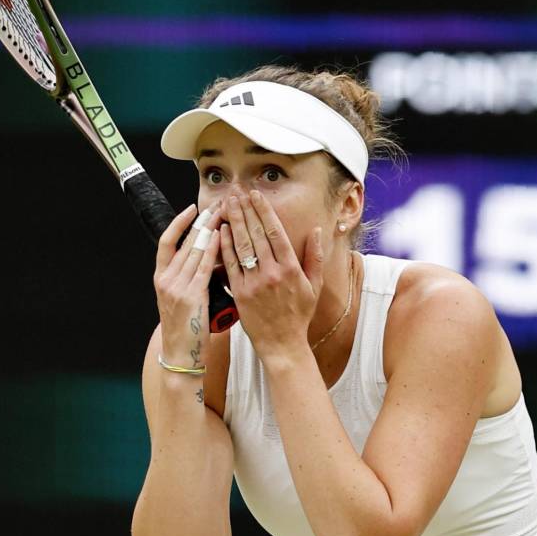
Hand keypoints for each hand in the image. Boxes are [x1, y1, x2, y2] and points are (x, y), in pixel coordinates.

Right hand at [153, 202, 221, 368]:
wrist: (181, 355)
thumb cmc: (187, 330)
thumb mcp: (181, 300)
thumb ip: (189, 279)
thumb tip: (206, 258)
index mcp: (161, 278)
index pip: (166, 242)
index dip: (178, 223)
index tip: (191, 209)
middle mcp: (166, 279)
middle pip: (184, 242)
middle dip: (201, 221)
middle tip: (216, 205)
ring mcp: (176, 287)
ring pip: (194, 250)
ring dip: (209, 229)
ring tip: (222, 214)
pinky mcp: (190, 296)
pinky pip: (203, 266)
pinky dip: (213, 249)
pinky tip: (222, 237)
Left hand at [219, 187, 322, 358]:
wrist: (282, 343)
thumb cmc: (299, 314)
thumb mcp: (314, 286)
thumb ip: (315, 257)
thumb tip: (316, 230)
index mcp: (291, 268)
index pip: (276, 232)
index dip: (264, 211)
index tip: (256, 195)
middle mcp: (272, 273)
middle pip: (256, 234)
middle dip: (246, 210)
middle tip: (237, 192)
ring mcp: (254, 282)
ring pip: (242, 246)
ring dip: (234, 222)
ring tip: (227, 204)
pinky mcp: (240, 293)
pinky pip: (230, 265)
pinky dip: (225, 246)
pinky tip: (220, 230)